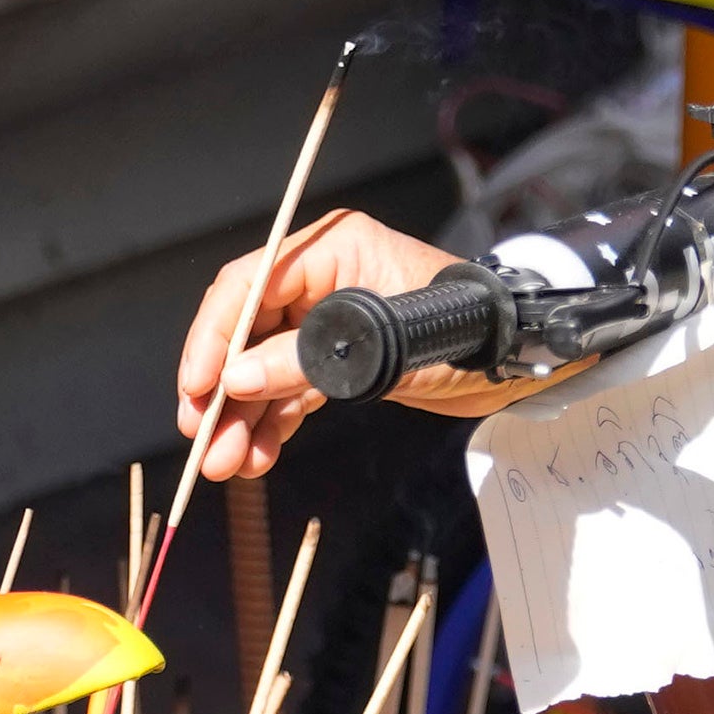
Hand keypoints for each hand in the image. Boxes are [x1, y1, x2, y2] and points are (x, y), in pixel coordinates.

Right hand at [171, 208, 483, 480]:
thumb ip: (306, 361)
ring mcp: (326, 322)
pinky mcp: (340, 360)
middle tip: (202, 438)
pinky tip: (258, 457)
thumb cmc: (464, 329)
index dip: (213, 338)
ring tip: (227, 463)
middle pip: (246, 332)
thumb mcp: (383, 346)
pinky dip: (272, 423)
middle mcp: (319, 280)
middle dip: (221, 389)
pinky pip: (289, 389)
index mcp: (329, 250)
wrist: (516, 357)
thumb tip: (237, 381)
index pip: (247, 287)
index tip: (196, 387)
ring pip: (263, 369)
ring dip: (243, 417)